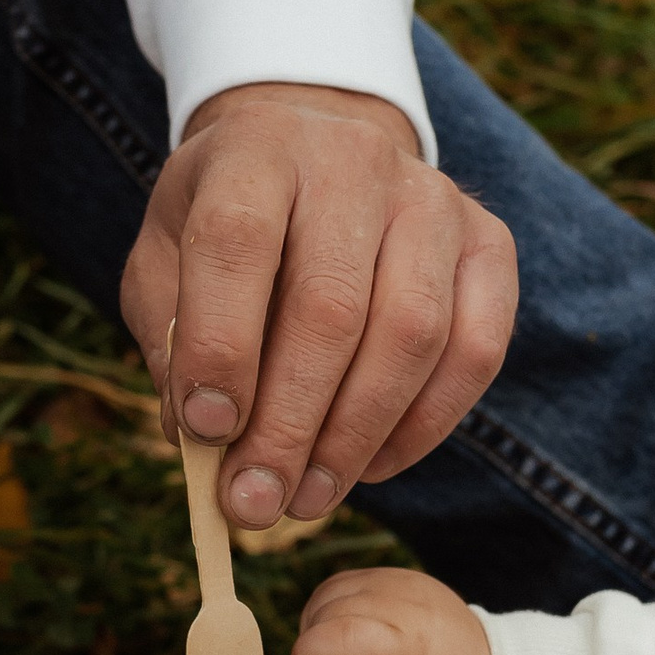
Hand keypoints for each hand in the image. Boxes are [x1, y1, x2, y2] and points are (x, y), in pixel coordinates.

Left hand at [121, 82, 516, 530]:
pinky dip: (425, 425)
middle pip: (332, 305)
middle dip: (289, 424)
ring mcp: (433, 197)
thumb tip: (204, 442)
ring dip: (356, 437)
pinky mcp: (488, 242)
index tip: (205, 432)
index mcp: (256, 149)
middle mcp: (354, 160)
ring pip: (412, 333)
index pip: (238, 240)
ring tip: (307, 499)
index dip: (222, 344)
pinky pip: (476, 350)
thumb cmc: (227, 229)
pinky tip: (371, 465)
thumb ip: (173, 343)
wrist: (316, 158)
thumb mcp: (166, 263)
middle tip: (256, 504)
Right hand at [287, 567, 493, 654]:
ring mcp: (406, 584)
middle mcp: (408, 607)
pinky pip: (348, 582)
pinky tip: (350, 636)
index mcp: (408, 653)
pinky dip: (335, 607)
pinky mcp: (403, 577)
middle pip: (330, 611)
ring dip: (320, 624)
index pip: (336, 637)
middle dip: (312, 645)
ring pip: (332, 591)